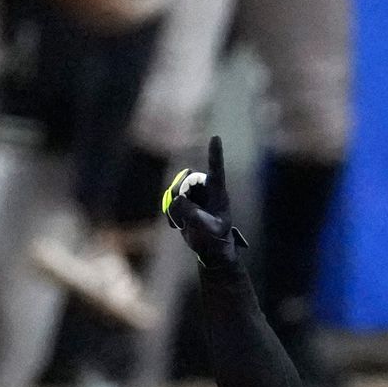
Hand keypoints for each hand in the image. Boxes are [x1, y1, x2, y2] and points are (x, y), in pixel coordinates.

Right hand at [160, 133, 248, 271]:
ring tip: (183, 223)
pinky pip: (169, 200)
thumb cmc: (215, 240)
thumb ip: (194, 215)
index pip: (216, 170)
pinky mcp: (183, 201)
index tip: (216, 137)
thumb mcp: (208, 230)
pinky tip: (177, 225)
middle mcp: (205, 189)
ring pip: (175, 190)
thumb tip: (178, 198)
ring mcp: (193, 194)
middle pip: (187, 180)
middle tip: (185, 215)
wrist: (209, 249)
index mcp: (218, 192)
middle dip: (182, 194)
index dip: (215, 154)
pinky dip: (169, 212)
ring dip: (175, 207)